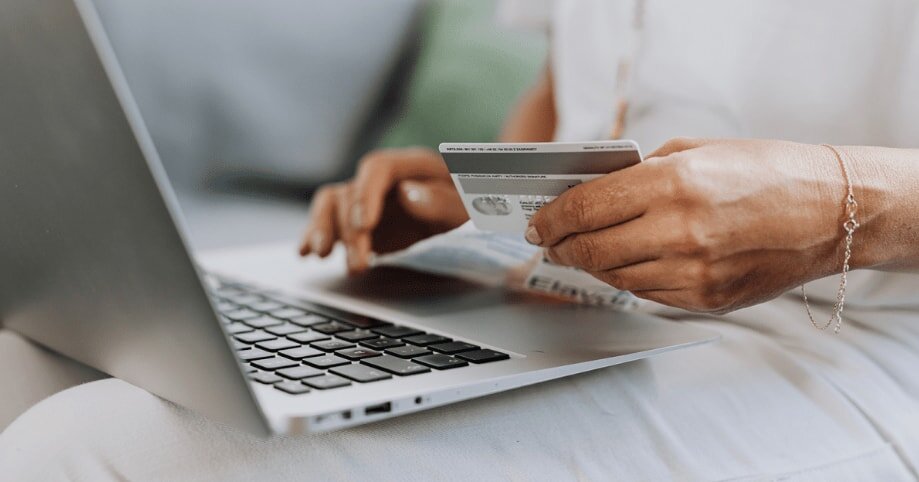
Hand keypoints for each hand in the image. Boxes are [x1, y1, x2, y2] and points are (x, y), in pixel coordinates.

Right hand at [299, 147, 468, 272]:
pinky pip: (329, 223)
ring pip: (331, 204)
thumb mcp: (469, 207)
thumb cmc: (474, 209)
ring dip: (323, 230)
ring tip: (321, 256)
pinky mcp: (358, 223)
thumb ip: (443, 201)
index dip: (366, 193)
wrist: (474, 220)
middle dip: (349, 230)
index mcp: (413, 165)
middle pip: (351, 192)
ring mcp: (367, 200)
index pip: (378, 167)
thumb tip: (408, 195)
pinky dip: (314, 236)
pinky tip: (305, 253)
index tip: (364, 224)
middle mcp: (384, 180)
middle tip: (359, 265)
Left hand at [526, 138, 852, 313]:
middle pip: (590, 249)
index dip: (551, 218)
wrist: (831, 211)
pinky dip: (627, 278)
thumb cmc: (766, 171)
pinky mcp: (706, 300)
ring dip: (590, 264)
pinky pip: (646, 293)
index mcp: (674, 184)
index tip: (537, 223)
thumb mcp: (696, 150)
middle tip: (549, 242)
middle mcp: (680, 232)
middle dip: (560, 246)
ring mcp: (694, 273)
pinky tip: (625, 263)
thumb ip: (639, 172)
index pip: (586, 208)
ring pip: (614, 276)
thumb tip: (590, 192)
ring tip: (581, 251)